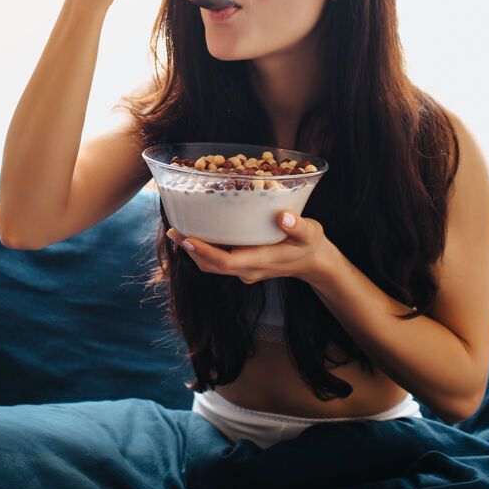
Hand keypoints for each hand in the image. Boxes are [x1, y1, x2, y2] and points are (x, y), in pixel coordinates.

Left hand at [165, 211, 337, 287]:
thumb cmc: (311, 245)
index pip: (225, 261)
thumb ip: (298, 226)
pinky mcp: (244, 266)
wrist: (314, 264)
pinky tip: (197, 233)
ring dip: (195, 251)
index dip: (203, 252)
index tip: (186, 238)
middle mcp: (249, 269)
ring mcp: (245, 271)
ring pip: (213, 266)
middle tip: (173, 230)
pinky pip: (219, 262)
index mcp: (261, 260)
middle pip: (212, 266)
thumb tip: (283, 217)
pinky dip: (205, 251)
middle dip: (191, 250)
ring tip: (178, 231)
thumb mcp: (310, 233)